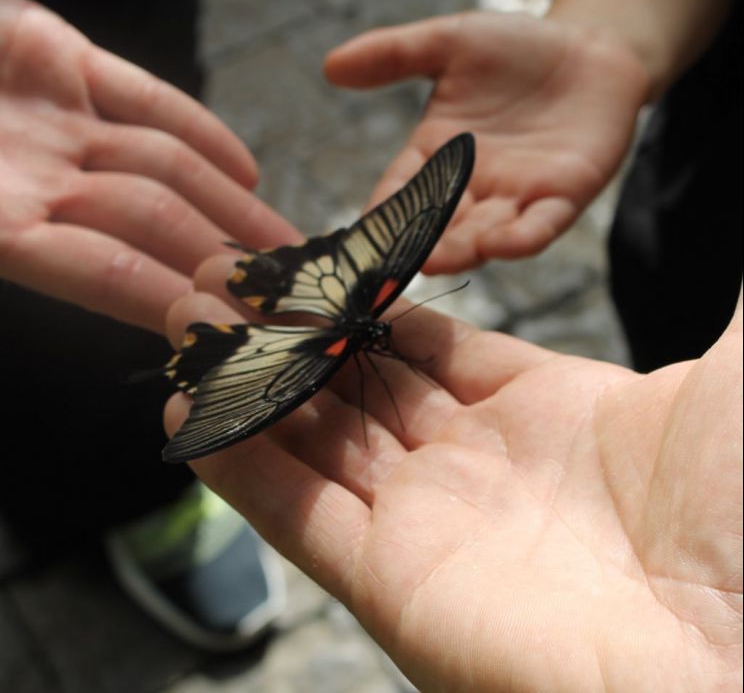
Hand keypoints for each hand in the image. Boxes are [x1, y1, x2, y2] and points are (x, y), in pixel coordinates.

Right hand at [0, 0, 298, 332]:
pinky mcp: (57, 56)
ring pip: (165, 168)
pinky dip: (199, 129)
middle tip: (295, 295)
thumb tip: (39, 266)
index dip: (178, 300)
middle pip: (158, 223)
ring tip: (290, 248)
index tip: (243, 331)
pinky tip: (248, 166)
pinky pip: (144, 98)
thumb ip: (7, 250)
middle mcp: (33, 177)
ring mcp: (52, 120)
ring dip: (233, 206)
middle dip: (228, 258)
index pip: (109, 276)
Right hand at [164, 259, 741, 690]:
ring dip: (251, 384)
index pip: (427, 341)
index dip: (368, 298)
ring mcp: (426, 522)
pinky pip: (295, 511)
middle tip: (226, 284)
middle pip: (358, 384)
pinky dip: (241, 464)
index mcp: (542, 412)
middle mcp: (475, 466)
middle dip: (292, 331)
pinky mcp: (386, 579)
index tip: (316, 260)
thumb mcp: (736, 378)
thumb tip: (743, 227)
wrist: (739, 660)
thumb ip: (721, 306)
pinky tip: (194, 412)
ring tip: (188, 329)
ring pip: (315, 438)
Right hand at [325, 12, 649, 270]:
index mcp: (436, 156)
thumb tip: (330, 66)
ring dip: (460, 249)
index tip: (356, 241)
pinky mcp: (563, 197)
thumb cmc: (518, 49)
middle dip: (416, 244)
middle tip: (390, 265)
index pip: (399, 192)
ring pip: (483, 233)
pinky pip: (539, 225)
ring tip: (433, 261)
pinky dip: (520, 238)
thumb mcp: (451, 43)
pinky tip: (498, 245)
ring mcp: (516, 197)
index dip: (380, 216)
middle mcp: (471, 187)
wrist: (591, 48)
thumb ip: (394, 54)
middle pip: (437, 224)